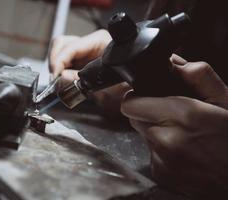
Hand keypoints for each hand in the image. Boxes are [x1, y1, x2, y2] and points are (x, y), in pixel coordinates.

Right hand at [50, 30, 129, 115]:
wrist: (132, 88)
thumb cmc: (126, 83)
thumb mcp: (108, 84)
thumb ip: (84, 80)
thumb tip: (62, 78)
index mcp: (99, 40)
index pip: (70, 46)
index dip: (59, 61)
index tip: (55, 77)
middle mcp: (89, 43)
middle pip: (61, 44)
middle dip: (55, 62)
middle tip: (55, 80)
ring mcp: (83, 50)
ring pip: (59, 50)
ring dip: (56, 66)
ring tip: (58, 82)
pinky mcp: (80, 59)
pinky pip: (63, 61)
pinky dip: (59, 71)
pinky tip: (63, 81)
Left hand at [121, 54, 227, 197]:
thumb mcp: (226, 100)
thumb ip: (198, 76)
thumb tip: (173, 62)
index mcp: (183, 116)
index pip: (130, 104)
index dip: (137, 98)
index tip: (147, 97)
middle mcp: (167, 140)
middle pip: (134, 119)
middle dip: (148, 114)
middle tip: (173, 116)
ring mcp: (162, 161)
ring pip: (144, 136)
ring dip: (157, 132)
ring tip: (184, 136)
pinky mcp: (161, 175)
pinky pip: (152, 154)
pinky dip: (162, 151)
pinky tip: (184, 152)